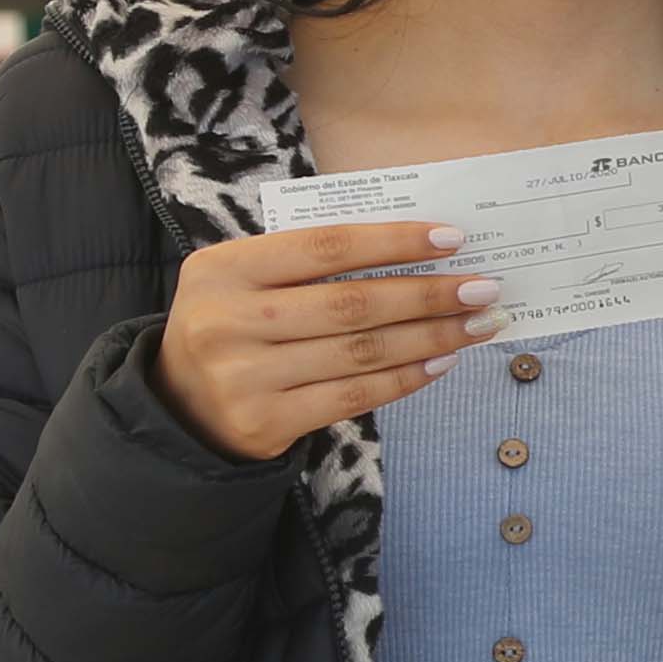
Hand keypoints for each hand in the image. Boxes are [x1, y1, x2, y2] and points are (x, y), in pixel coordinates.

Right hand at [157, 219, 492, 461]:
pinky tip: (441, 361)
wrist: (178, 407)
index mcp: (222, 269)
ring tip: (478, 324)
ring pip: (361, 352)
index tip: (452, 239)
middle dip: (429, 295)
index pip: (325, 246)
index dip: (393, 242)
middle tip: (484, 289)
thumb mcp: (246, 281)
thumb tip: (419, 251)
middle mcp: (228, 321)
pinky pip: (354, 396)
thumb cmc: (234, 326)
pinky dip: (406, 377)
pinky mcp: (265, 421)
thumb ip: (311, 263)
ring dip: (432, 337)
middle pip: (352, 304)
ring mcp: (244, 376)